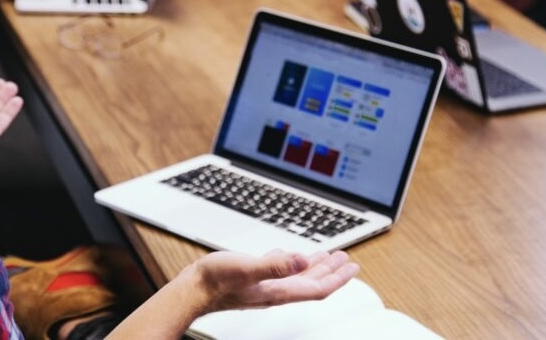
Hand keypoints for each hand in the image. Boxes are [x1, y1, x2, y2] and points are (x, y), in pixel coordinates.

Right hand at [191, 249, 359, 313]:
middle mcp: (275, 290)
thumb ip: (275, 265)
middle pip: (311, 283)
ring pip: (297, 277)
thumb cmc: (216, 282)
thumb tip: (302, 259)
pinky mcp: (253, 280)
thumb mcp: (248, 268)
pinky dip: (291, 263)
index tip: (352, 267)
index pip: (317, 287)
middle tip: (346, 259)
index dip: (337, 278)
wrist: (193, 290)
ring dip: (314, 267)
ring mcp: (265, 286)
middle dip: (331, 271)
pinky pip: (280, 271)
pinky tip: (289, 256)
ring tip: (327, 257)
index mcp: (279, 290)